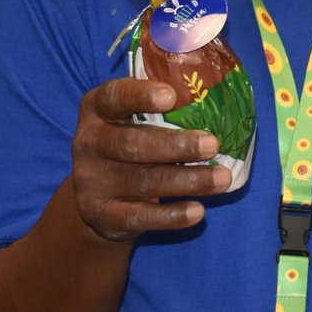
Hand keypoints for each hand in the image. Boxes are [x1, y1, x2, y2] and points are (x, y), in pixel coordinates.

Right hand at [70, 76, 232, 241]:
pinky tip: (198, 211)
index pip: (114, 96)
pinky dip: (171, 215)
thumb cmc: (131, 142)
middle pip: (131, 144)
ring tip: (222, 178)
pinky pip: (140, 216)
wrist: (96, 198)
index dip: (140, 95)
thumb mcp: (133, 119)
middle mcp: (89, 143)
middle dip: (176, 145)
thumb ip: (164, 108)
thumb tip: (216, 96)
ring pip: (143, 181)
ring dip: (187, 180)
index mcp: (97, 109)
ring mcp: (93, 181)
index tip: (171, 96)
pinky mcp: (102, 214)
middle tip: (213, 145)